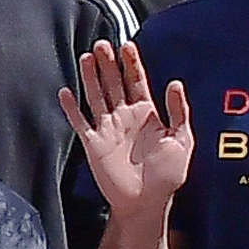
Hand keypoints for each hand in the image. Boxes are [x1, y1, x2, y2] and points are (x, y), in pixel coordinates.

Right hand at [59, 41, 192, 211]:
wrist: (147, 203)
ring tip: (86, 57)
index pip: (137, 81)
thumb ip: (179, 111)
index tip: (127, 45)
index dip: (132, 63)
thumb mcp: (183, 140)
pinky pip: (80, 122)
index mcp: (146, 114)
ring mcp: (107, 129)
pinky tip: (66, 92)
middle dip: (108, 64)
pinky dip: (72, 108)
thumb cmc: (168, 176)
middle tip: (103, 44)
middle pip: (114, 83)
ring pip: (96, 96)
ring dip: (91, 78)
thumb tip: (174, 83)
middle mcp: (125, 117)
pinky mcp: (93, 144)